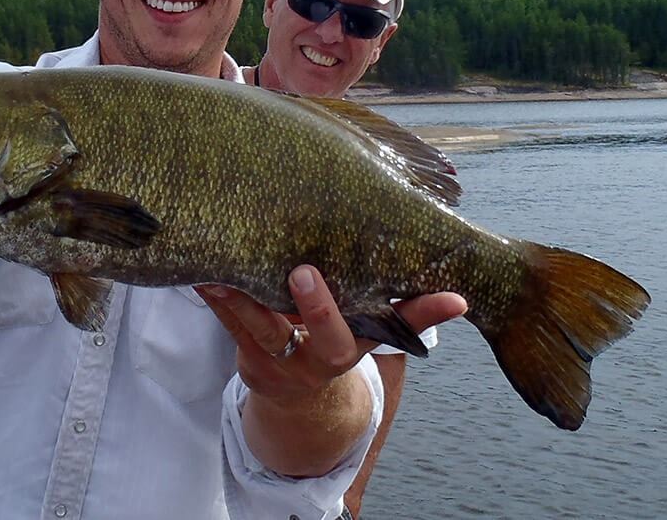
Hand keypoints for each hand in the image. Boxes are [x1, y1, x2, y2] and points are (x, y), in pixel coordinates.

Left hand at [197, 266, 465, 476]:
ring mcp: (285, 362)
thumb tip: (462, 296)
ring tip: (230, 269)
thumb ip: (408, 311)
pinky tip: (204, 274)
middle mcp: (324, 360)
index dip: (421, 314)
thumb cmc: (335, 341)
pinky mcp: (248, 358)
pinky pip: (232, 329)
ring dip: (246, 301)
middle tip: (306, 273)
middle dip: (319, 308)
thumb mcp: (371, 331)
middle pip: (327, 339)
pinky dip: (219, 302)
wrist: (296, 397)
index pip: (396, 330)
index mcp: (357, 347)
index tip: (451, 297)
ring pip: (267, 332)